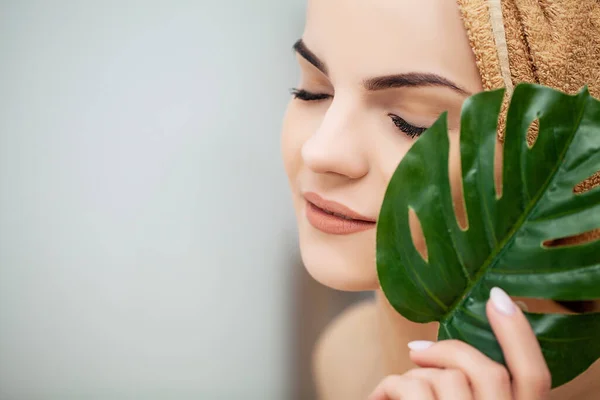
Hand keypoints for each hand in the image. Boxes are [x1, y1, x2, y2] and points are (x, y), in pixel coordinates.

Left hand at [368, 287, 551, 399]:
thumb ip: (472, 394)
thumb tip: (445, 356)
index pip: (534, 377)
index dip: (518, 334)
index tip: (497, 295)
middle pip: (485, 369)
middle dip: (448, 350)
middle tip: (416, 351)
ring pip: (441, 378)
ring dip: (410, 376)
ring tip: (391, 391)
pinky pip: (406, 388)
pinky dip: (386, 387)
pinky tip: (377, 399)